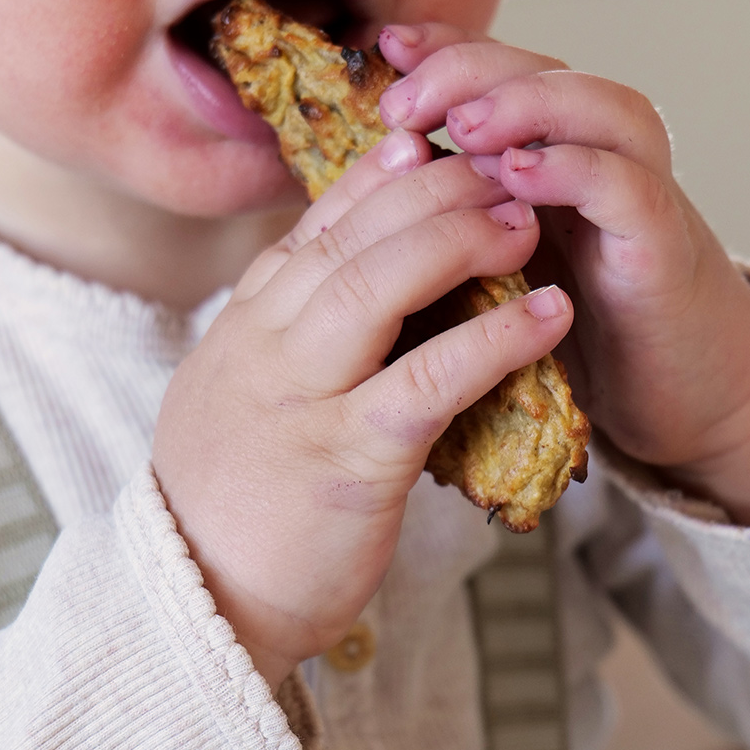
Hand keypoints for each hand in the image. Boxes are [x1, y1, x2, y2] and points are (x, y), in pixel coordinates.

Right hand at [153, 132, 572, 689]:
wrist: (201, 606)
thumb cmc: (231, 510)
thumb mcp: (232, 403)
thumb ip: (277, 344)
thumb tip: (329, 301)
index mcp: (242, 330)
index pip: (312, 229)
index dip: (373, 179)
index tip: (422, 143)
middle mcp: (265, 347)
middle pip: (352, 237)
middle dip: (431, 189)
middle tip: (497, 166)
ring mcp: (302, 399)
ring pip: (379, 284)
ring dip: (461, 239)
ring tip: (526, 218)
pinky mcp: (350, 459)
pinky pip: (429, 379)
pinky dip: (494, 339)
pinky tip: (548, 316)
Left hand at [378, 25, 749, 525]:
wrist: (676, 397)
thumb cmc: (580, 337)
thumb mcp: (503, 273)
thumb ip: (459, 228)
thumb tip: (376, 203)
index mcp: (553, 161)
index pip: (503, 76)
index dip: (448, 53)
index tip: (386, 53)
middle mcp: (600, 162)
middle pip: (546, 73)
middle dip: (471, 71)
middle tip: (404, 100)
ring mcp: (636, 200)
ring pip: (600, 111)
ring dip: (528, 107)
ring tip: (463, 125)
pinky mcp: (661, 252)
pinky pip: (629, 190)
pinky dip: (576, 172)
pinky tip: (519, 174)